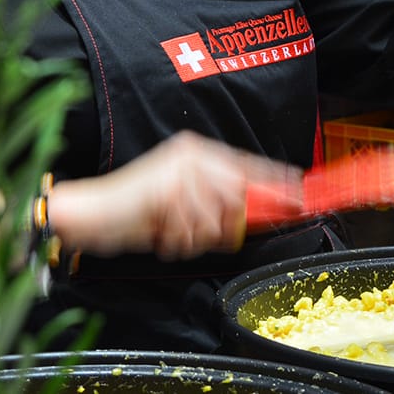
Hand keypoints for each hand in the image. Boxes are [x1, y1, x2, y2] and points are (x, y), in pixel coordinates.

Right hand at [51, 131, 301, 260]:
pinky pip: (195, 229)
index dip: (276, 182)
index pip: (246, 165)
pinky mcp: (167, 191)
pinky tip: (160, 232)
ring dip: (196, 236)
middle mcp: (191, 155)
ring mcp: (179, 171)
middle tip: (194, 230)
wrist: (92, 213)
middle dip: (226, 223)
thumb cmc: (135, 211)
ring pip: (218, 218)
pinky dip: (180, 240)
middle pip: (239, 194)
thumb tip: (262, 214)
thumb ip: (220, 206)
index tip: (302, 196)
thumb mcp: (183, 204)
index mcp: (196, 152)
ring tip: (170, 231)